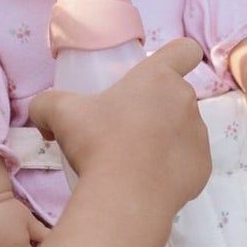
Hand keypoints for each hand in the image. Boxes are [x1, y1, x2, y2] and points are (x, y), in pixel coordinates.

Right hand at [30, 38, 210, 215]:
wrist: (125, 196)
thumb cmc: (97, 142)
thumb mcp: (59, 113)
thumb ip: (46, 105)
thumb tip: (42, 118)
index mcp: (159, 78)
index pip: (185, 50)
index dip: (176, 57)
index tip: (157, 74)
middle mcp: (186, 101)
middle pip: (177, 96)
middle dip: (155, 108)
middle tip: (124, 129)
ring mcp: (199, 136)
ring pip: (184, 130)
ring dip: (165, 138)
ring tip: (134, 160)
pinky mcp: (204, 168)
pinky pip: (189, 162)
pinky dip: (172, 169)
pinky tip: (148, 180)